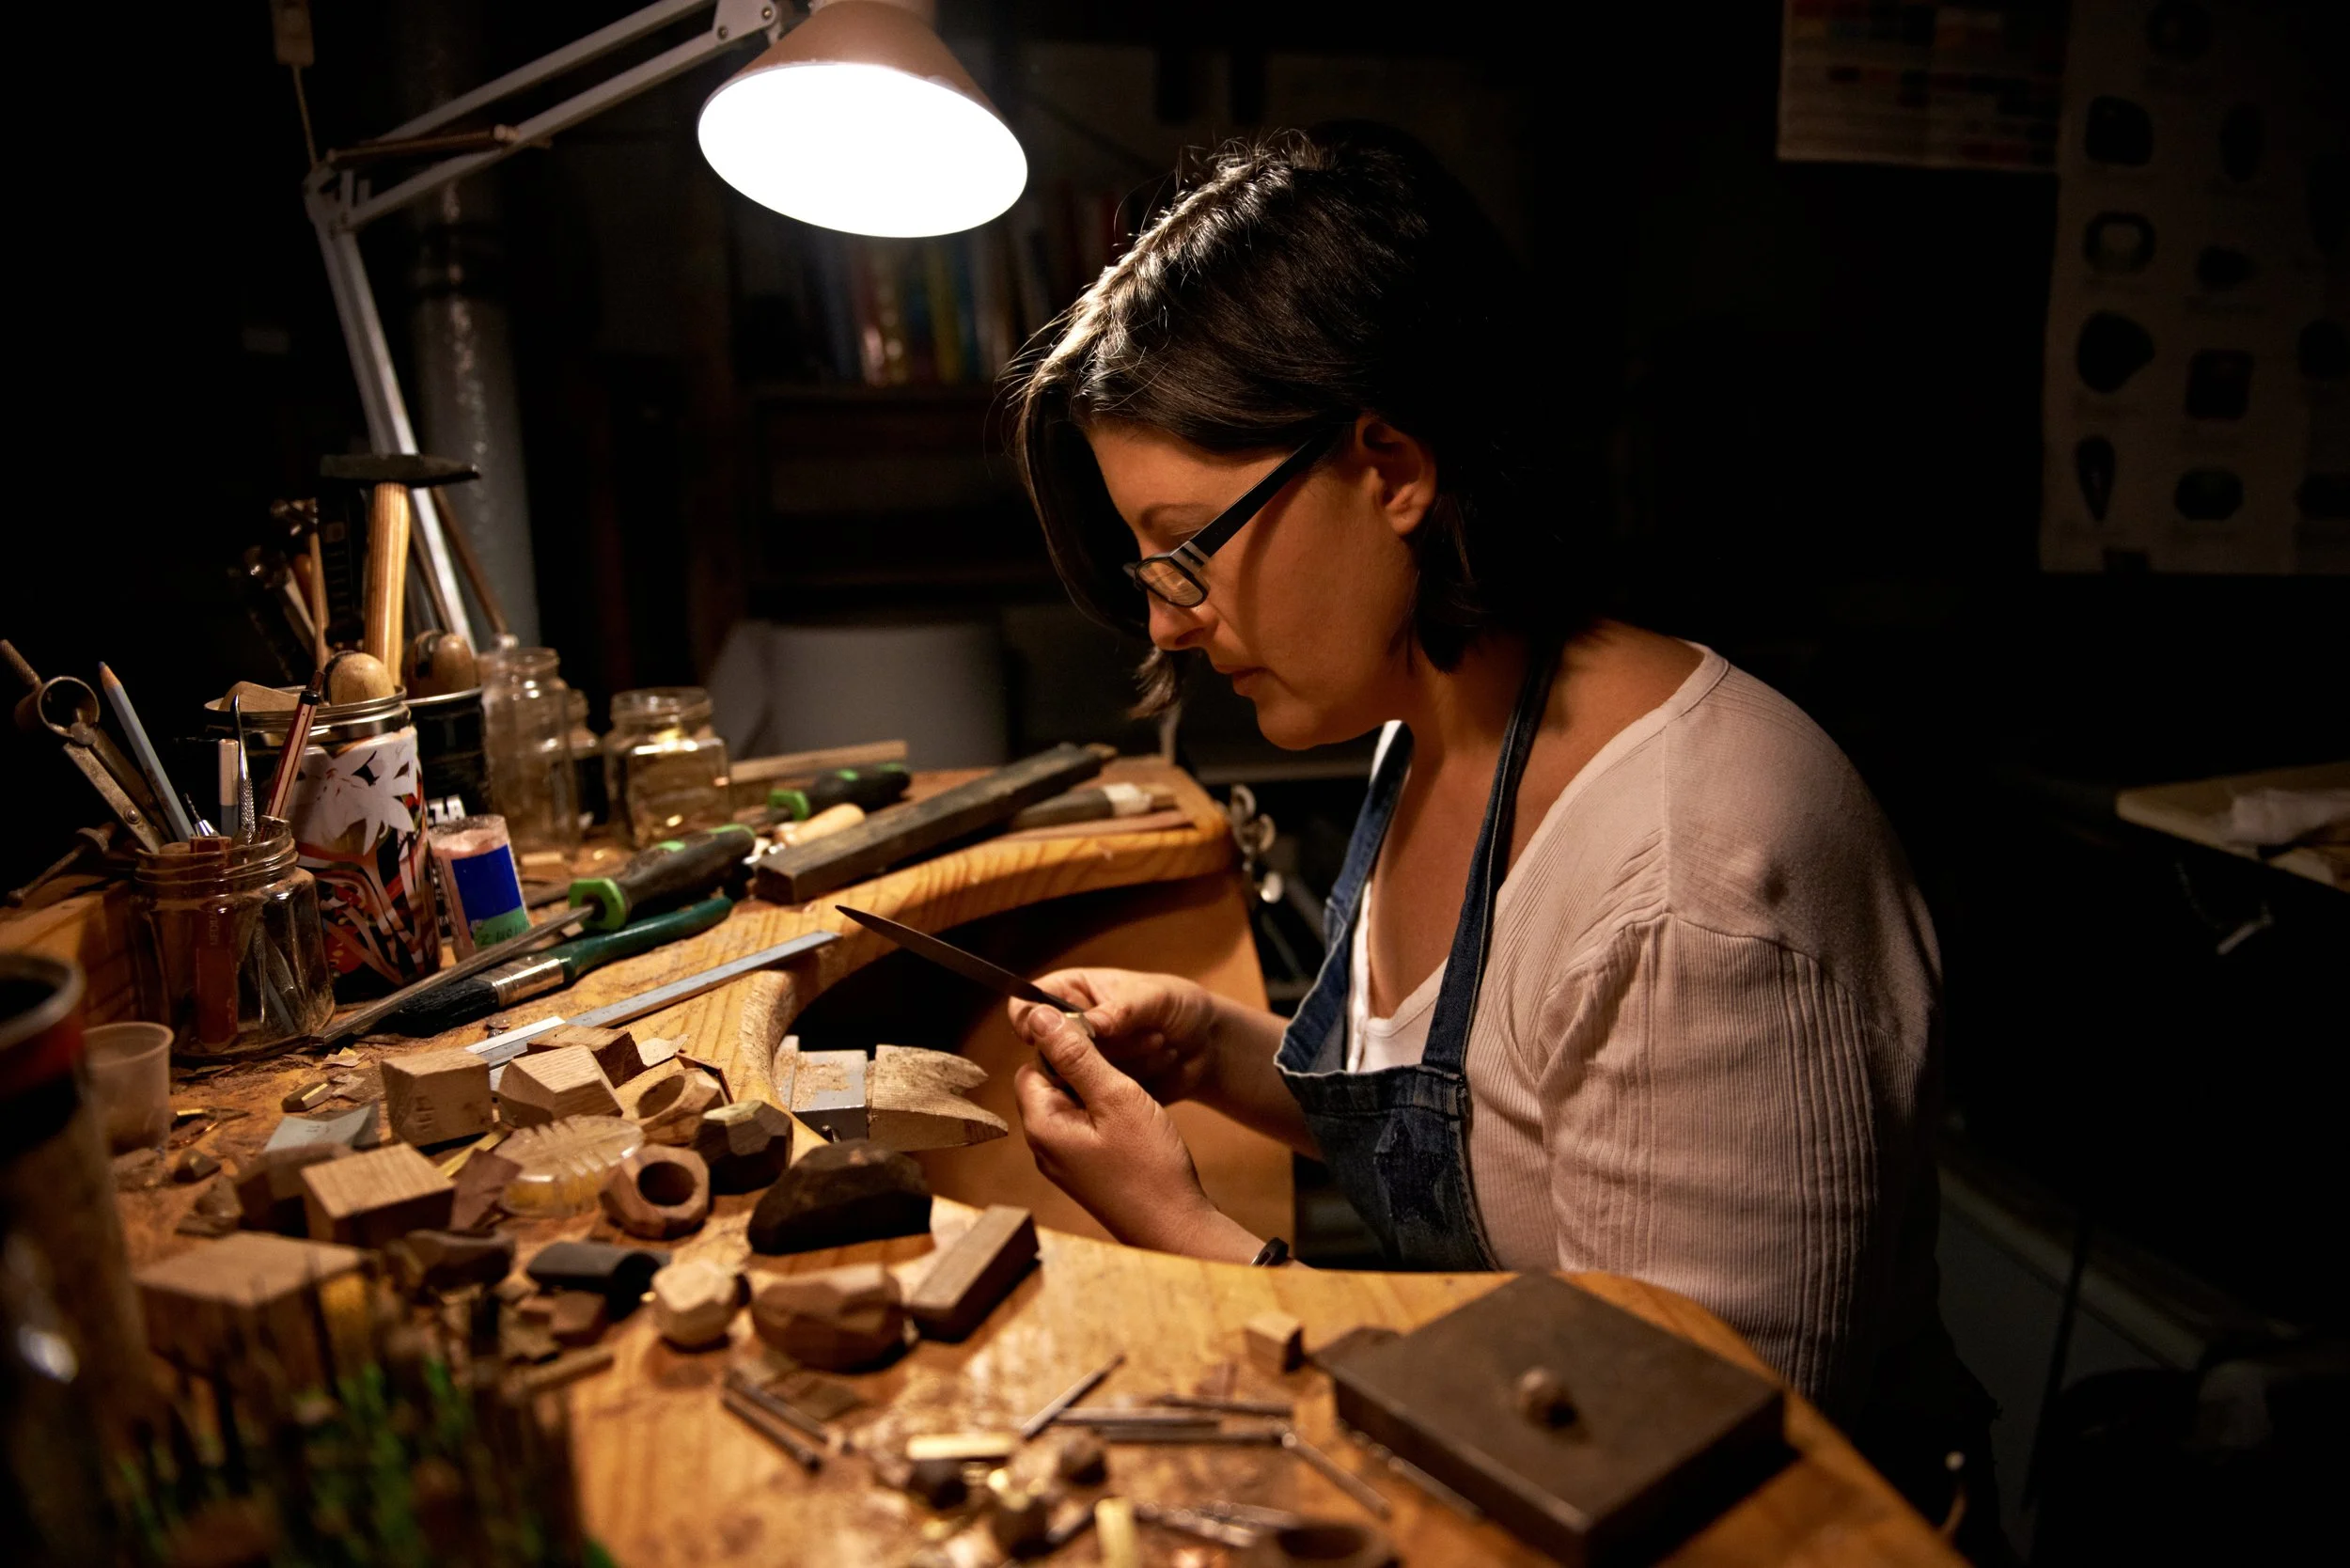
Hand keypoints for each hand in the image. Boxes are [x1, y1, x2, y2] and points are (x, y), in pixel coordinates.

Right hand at [1007, 968, 1222, 1105]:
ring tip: (1159, 1044)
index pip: (1030, 1003)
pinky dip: (1126, 1087)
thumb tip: (1086, 1024)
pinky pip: (1096, 1099)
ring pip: (1072, 1077)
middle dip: (1088, 1049)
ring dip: (1117, 1066)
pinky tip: (1160, 1063)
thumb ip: (1120, 1010)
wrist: (1210, 1046)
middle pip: (1046, 1049)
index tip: (1041, 1034)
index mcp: (1074, 992)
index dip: (1029, 1019)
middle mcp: (1072, 1029)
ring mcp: (1085, 1063)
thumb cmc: (1181, 1005)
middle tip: (1132, 1035)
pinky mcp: (1100, 1092)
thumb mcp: (1156, 998)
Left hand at [1012, 1010, 1255, 1258]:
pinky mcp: (1084, 1171)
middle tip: (1123, 1074)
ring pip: (1070, 1106)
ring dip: (1098, 1093)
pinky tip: (1134, 1120)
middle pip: (1049, 1085)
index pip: (1033, 1065)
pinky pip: (1084, 1128)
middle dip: (1083, 1071)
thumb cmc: (1149, 1166)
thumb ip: (1077, 1055)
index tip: (1102, 1047)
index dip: (1063, 1049)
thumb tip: (1040, 1017)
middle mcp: (1043, 1146)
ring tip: (1132, 1098)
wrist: (1174, 1227)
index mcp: (1042, 1125)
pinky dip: (1105, 1116)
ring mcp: (1063, 1162)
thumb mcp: (1116, 1097)